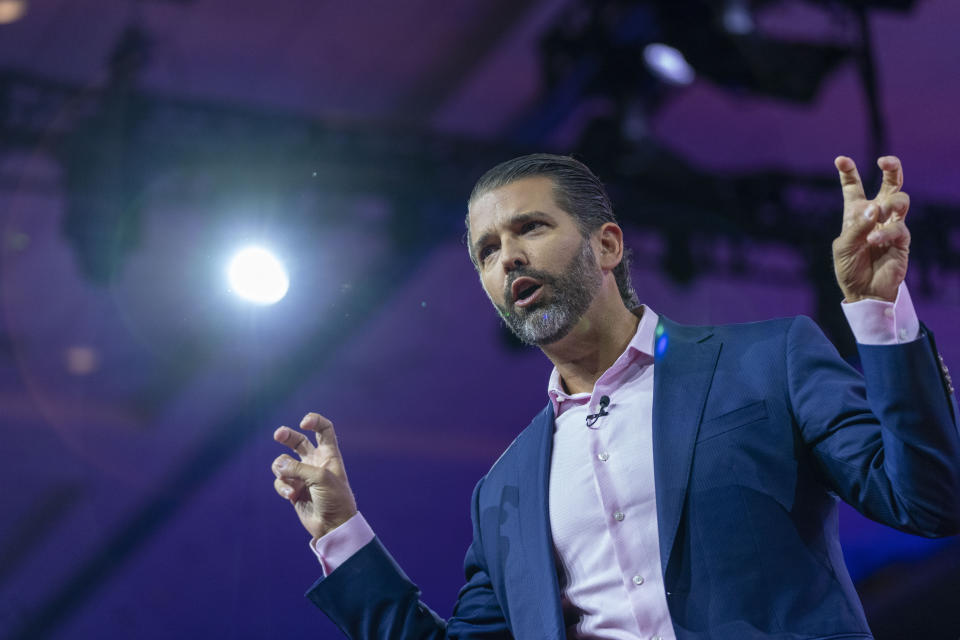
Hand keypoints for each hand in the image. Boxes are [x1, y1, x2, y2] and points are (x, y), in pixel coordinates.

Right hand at [272, 412, 357, 539]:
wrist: (333, 525)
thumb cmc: (335, 499)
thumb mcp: (320, 478)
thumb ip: (298, 468)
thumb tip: (278, 466)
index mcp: (329, 454)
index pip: (323, 429)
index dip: (314, 421)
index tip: (304, 423)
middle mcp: (315, 462)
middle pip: (297, 440)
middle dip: (286, 435)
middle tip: (278, 435)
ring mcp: (302, 475)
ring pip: (283, 463)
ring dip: (282, 470)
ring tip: (291, 485)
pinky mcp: (293, 489)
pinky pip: (280, 481)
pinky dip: (282, 487)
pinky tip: (290, 496)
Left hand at [832, 155, 910, 302]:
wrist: (864, 291)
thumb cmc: (850, 268)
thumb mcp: (844, 247)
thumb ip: (856, 227)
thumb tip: (874, 209)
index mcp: (856, 214)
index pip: (854, 188)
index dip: (849, 173)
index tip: (841, 160)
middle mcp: (876, 215)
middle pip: (890, 184)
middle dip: (891, 169)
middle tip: (884, 161)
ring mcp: (891, 225)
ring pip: (900, 200)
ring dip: (890, 203)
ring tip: (879, 212)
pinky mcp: (902, 240)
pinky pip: (899, 228)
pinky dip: (885, 233)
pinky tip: (874, 241)